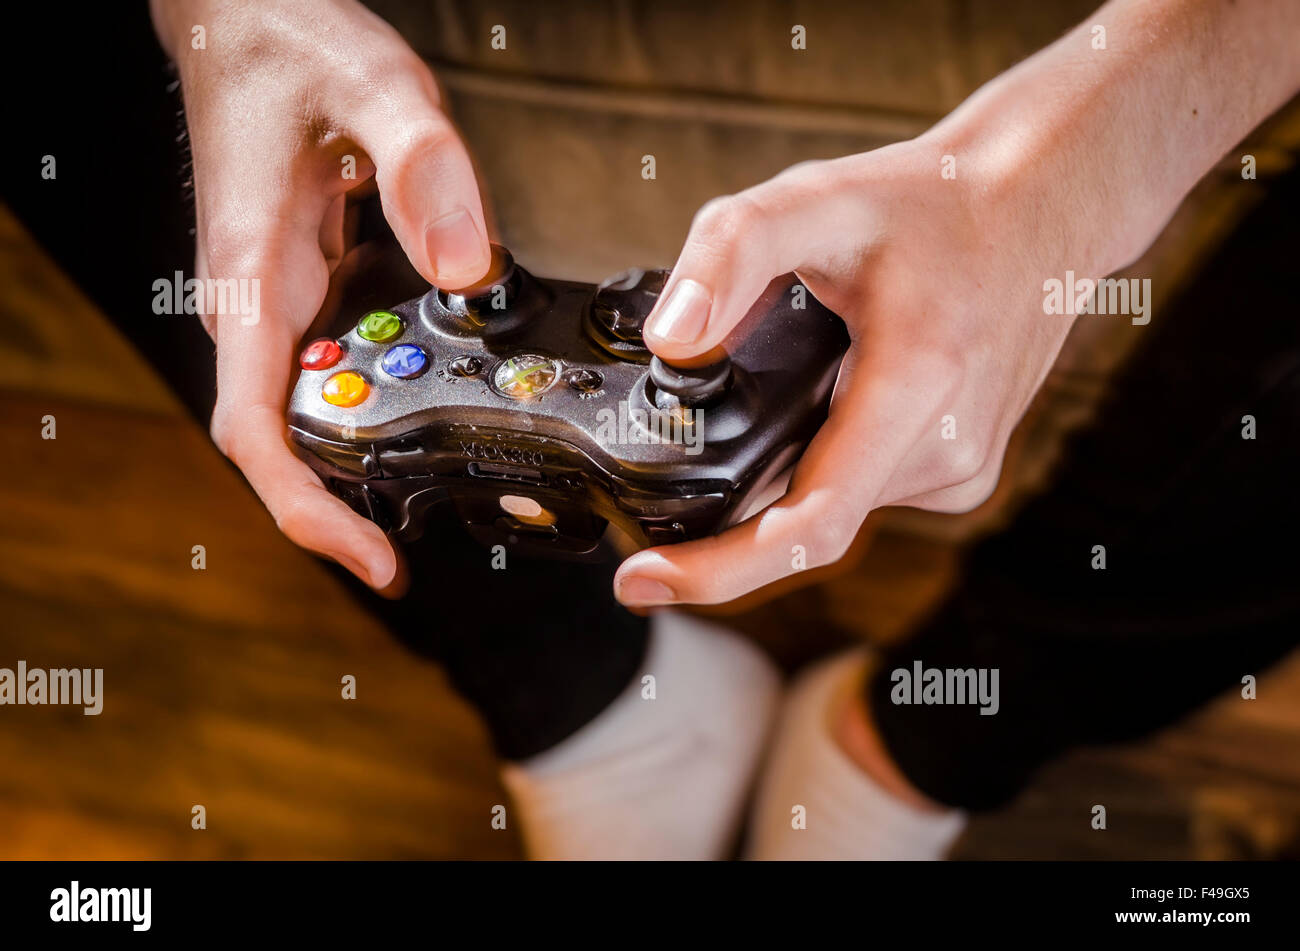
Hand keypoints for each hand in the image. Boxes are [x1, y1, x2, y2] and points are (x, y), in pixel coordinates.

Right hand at [152, 0, 489, 587]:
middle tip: (417, 551)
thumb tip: (462, 267)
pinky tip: (431, 414)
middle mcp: (260, 305)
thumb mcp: (375, 90)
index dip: (306, 509)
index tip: (368, 556)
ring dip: (361, 467)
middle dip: (344, 507)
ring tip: (436, 502)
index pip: (257, 430)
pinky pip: (332, 372)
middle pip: (287, 445)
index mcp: (256, 276)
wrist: (249, 21)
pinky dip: (375, 408)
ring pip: (309, 415)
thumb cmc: (291, 47)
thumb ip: (422, 169)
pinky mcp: (303, 287)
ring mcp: (279, 301)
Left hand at [615, 0, 1299, 607]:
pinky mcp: (961, 470)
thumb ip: (732, 254)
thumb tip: (672, 342)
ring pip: (834, 509)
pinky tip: (806, 415)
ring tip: (734, 428)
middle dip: (722, 534)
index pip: (811, 524)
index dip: (720, 570)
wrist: (1043, 205)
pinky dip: (815, 472)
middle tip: (642, 525)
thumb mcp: (819, 198)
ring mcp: (961, 467)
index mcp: (918, 385)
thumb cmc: (936, 203)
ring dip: (772, 491)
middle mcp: (949, 447)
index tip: (644, 582)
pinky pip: (863, 491)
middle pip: (808, 527)